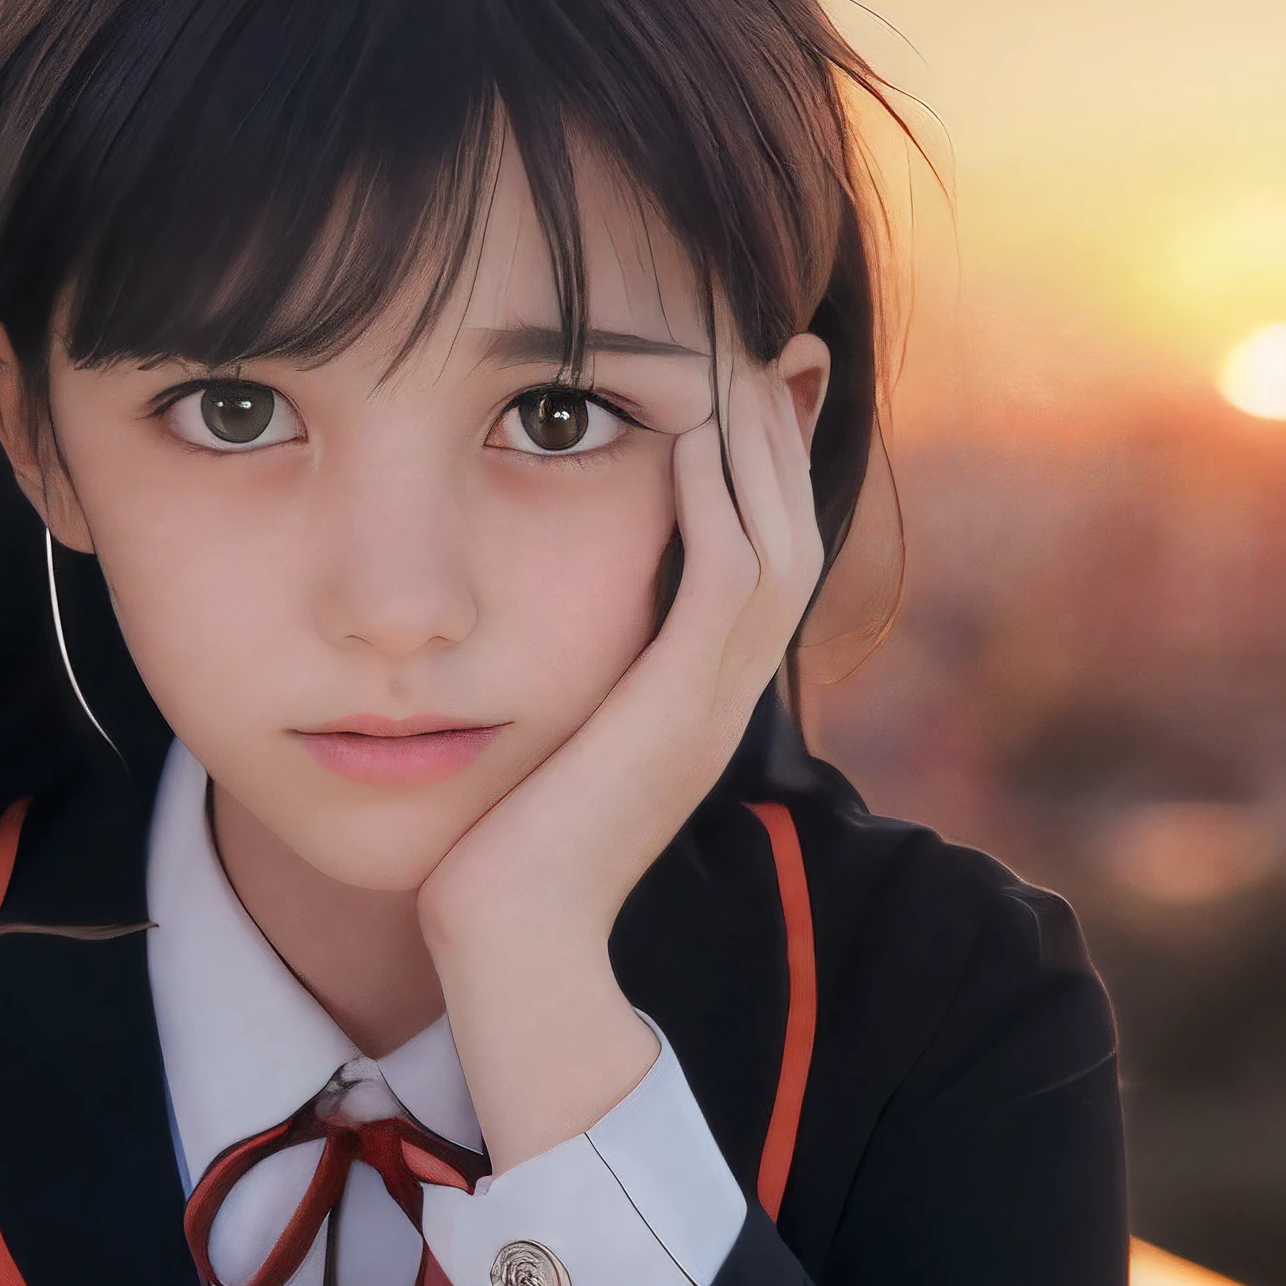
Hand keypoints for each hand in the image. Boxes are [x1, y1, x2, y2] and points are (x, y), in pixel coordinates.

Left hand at [416, 334, 831, 1163]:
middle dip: (777, 430)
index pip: (756, 555)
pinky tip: (693, 426)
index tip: (739, 378)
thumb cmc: (496, 853)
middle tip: (766, 335)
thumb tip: (513, 619)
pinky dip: (722, 499)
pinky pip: (727, 581)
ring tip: (740, 350)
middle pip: (790, 530)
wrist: (506, 951)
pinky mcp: (675, 715)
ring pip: (775, 542)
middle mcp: (719, 698)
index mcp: (694, 700)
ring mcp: (708, 708)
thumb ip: (552, 678)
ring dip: (759, 443)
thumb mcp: (537, 741)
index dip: (757, 466)